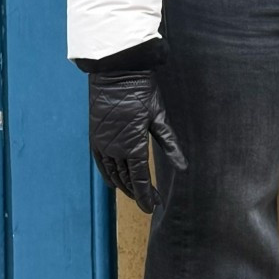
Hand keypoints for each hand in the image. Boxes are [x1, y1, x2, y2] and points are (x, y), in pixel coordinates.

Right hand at [87, 67, 186, 213]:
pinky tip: (114, 182)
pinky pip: (100, 164)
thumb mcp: (159, 117)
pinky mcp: (94, 137)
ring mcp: (102, 144)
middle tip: (151, 201)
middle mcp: (114, 149)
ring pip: (113, 174)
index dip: (147, 196)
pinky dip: (108, 176)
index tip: (154, 206)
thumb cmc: (141, 91)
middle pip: (126, 180)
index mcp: (132, 146)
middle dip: (138, 193)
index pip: (140, 180)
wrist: (115, 72)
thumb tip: (184, 167)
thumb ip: (170, 144)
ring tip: (136, 193)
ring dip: (124, 186)